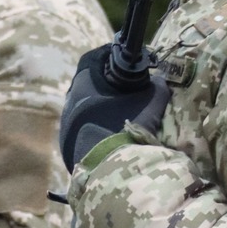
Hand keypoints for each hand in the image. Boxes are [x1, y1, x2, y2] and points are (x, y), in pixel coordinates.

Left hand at [58, 45, 169, 170]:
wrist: (111, 170)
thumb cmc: (127, 127)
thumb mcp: (150, 102)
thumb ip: (157, 87)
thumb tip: (161, 80)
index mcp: (83, 84)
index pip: (93, 58)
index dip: (110, 57)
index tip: (123, 62)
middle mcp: (70, 101)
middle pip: (87, 83)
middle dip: (105, 83)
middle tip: (124, 88)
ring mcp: (66, 125)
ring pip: (83, 107)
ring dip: (99, 106)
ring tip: (118, 113)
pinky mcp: (67, 146)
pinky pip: (81, 128)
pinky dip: (95, 126)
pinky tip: (110, 133)